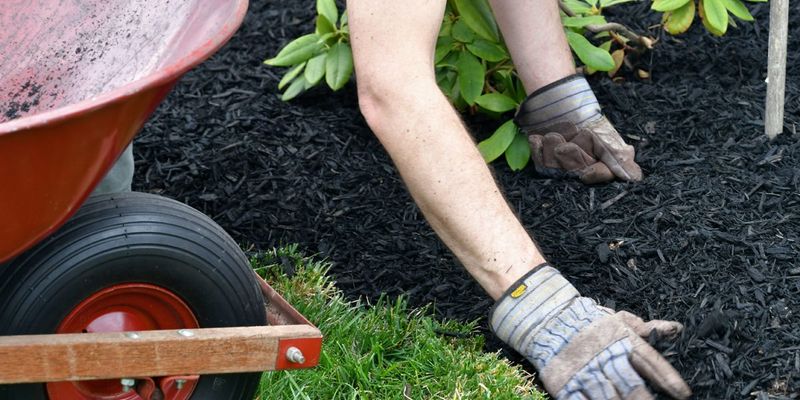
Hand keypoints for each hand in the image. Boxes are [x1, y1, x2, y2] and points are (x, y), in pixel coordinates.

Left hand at [512, 74, 642, 183]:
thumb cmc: (585, 120)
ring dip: (553, 149)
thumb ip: (618, 156)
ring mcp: (562, 167)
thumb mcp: (605, 135)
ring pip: (556, 169)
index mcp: (600, 163)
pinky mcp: (545, 162)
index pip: (603, 177)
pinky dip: (538, 149)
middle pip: (576, 173)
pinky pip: (540, 164)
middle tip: (566, 144)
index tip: (587, 173)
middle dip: (571, 157)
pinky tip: (538, 138)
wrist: (558, 103)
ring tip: (553, 135)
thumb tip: (635, 178)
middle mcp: (582, 169)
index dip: (596, 175)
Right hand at [538, 302, 690, 399]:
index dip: (667, 377)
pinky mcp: (564, 383)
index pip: (650, 361)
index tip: (683, 394)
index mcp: (622, 341)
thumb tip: (677, 329)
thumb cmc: (591, 324)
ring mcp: (584, 371)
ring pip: (606, 395)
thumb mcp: (620, 321)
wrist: (550, 321)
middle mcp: (605, 357)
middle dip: (643, 398)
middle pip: (629, 383)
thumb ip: (647, 329)